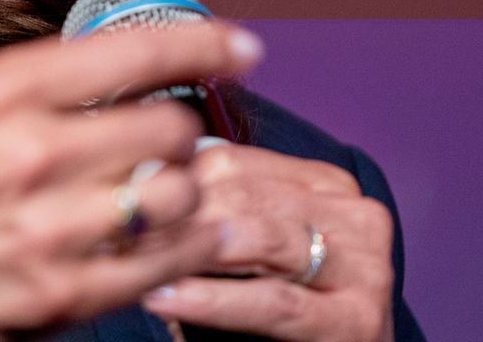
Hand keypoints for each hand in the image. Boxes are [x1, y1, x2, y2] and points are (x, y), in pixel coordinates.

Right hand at [0, 0, 266, 341]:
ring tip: (166, 182)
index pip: (130, 53)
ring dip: (182, 186)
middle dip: (179, 123)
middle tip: (167, 129)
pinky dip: (183, 246)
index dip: (202, 43)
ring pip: (171, 195)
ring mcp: (47, 232)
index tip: (240, 45)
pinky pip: (158, 266)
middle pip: (166, 126)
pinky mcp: (58, 297)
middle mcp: (30, 158)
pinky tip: (177, 234)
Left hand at [141, 142, 395, 341]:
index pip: (233, 161)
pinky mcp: (357, 320)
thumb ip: (217, 209)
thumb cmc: (284, 304)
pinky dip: (212, 300)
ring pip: (260, 240)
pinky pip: (271, 302)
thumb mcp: (253, 249)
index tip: (117, 195)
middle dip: (176, 213)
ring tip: (136, 258)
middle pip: (246, 197)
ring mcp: (365, 267)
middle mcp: (355, 215)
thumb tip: (139, 180)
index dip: (169, 178)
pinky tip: (165, 295)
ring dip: (189, 250)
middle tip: (118, 230)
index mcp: (327, 184)